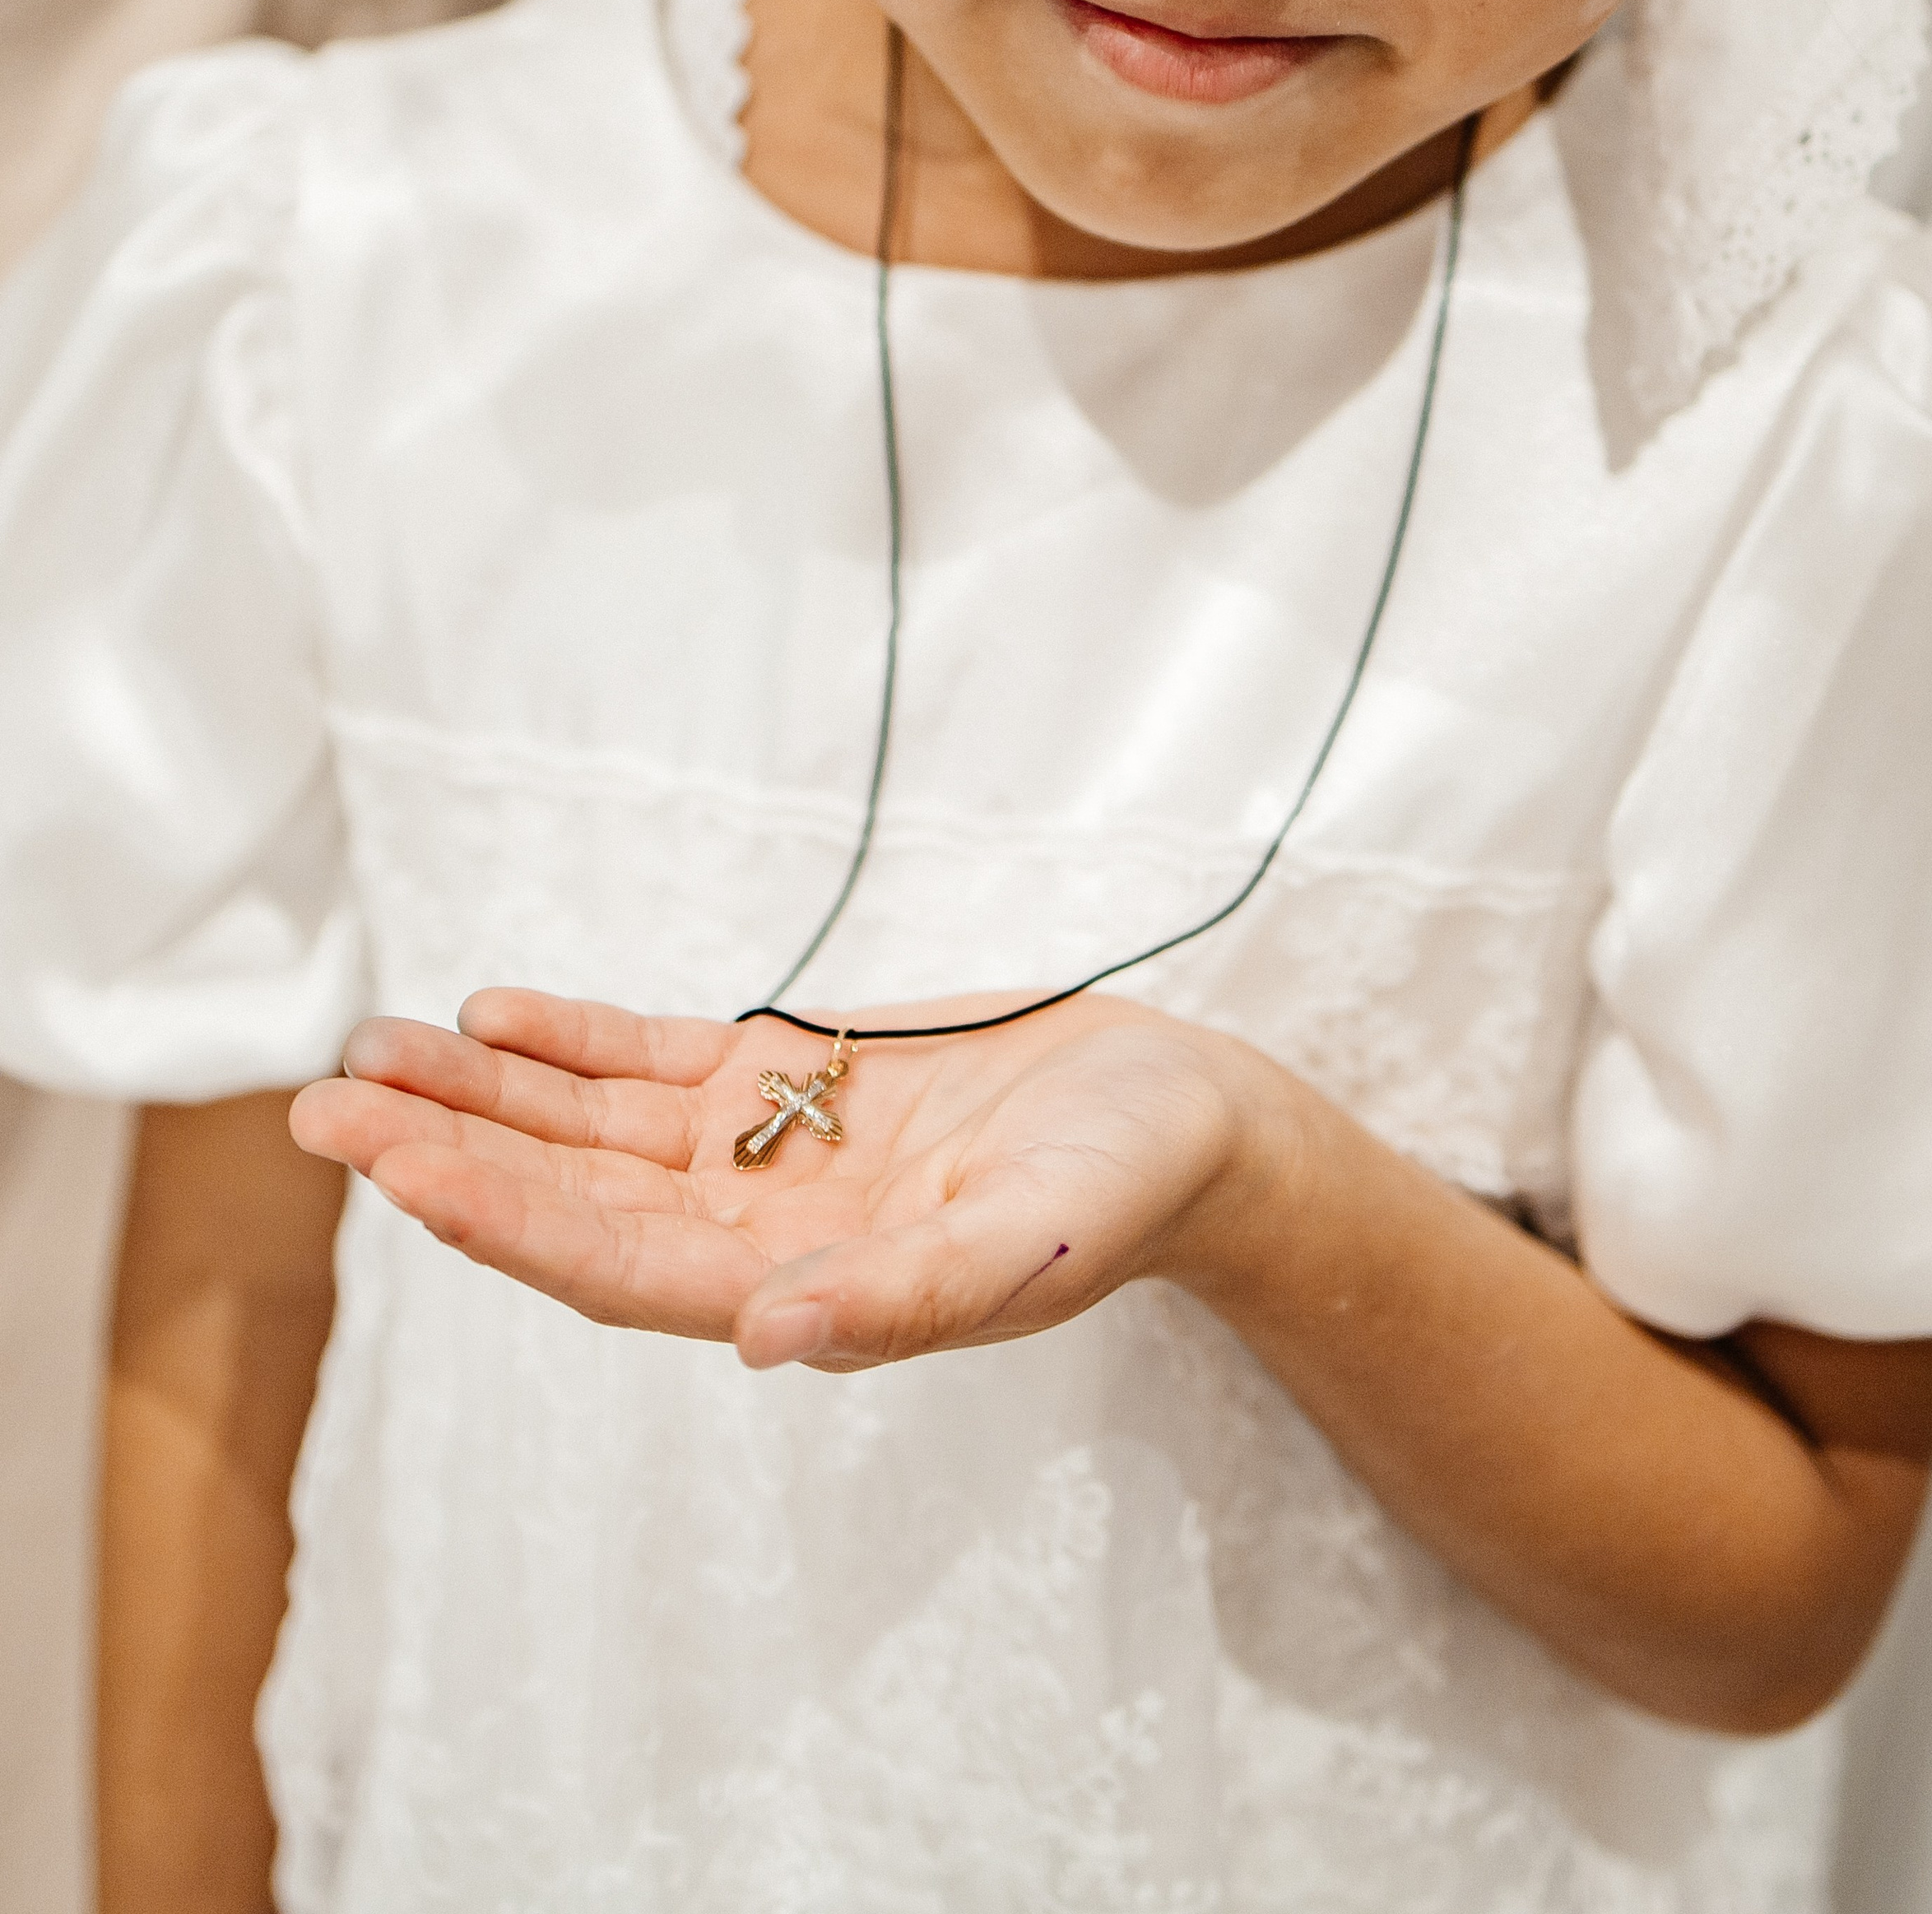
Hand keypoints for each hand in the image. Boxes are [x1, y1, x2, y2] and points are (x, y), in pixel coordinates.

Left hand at [290, 989, 1276, 1370]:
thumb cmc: (1126, 1188)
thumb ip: (908, 1300)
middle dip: (451, 1151)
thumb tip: (766, 1344)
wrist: (1182, 1115)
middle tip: (326, 1105)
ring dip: (483, 1092)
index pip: (620, 1268)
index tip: (401, 1173)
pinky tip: (492, 1011)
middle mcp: (760, 1231)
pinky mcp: (793, 1078)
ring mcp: (769, 1153)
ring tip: (370, 1051)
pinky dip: (573, 1041)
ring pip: (592, 1127)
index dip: (507, 1222)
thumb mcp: (1038, 1244)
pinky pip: (656, 1062)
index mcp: (805, 1293)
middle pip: (574, 1197)